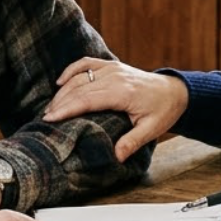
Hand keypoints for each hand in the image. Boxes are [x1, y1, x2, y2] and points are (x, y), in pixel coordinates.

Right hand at [44, 58, 187, 161]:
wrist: (174, 91)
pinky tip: (60, 81)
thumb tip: (116, 157)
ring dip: (63, 91)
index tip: (51, 118)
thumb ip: (133, 142)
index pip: (88, 99)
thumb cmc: (163, 110)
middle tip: (45, 118)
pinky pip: (87, 63)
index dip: (67, 108)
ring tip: (51, 107)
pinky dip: (72, 70)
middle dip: (60, 102)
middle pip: (79, 87)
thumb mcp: (152, 129)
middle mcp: (115, 77)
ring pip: (80, 76)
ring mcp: (112, 69)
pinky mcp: (111, 66)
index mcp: (123, 92)